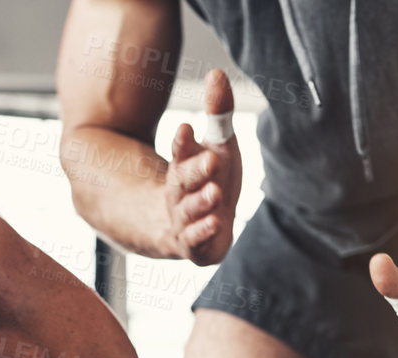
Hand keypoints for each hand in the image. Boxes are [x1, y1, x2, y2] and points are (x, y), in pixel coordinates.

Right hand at [163, 69, 241, 265]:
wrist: (187, 226)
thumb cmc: (207, 180)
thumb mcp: (217, 144)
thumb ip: (218, 113)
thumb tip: (217, 72)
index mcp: (184, 165)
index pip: (180, 151)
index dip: (183, 142)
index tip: (187, 128)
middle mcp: (179, 193)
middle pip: (182, 180)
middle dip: (195, 170)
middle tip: (211, 159)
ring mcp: (183, 219)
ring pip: (188, 210)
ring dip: (200, 202)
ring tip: (214, 192)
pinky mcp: (192, 245)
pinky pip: (194, 240)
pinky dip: (202, 233)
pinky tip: (214, 224)